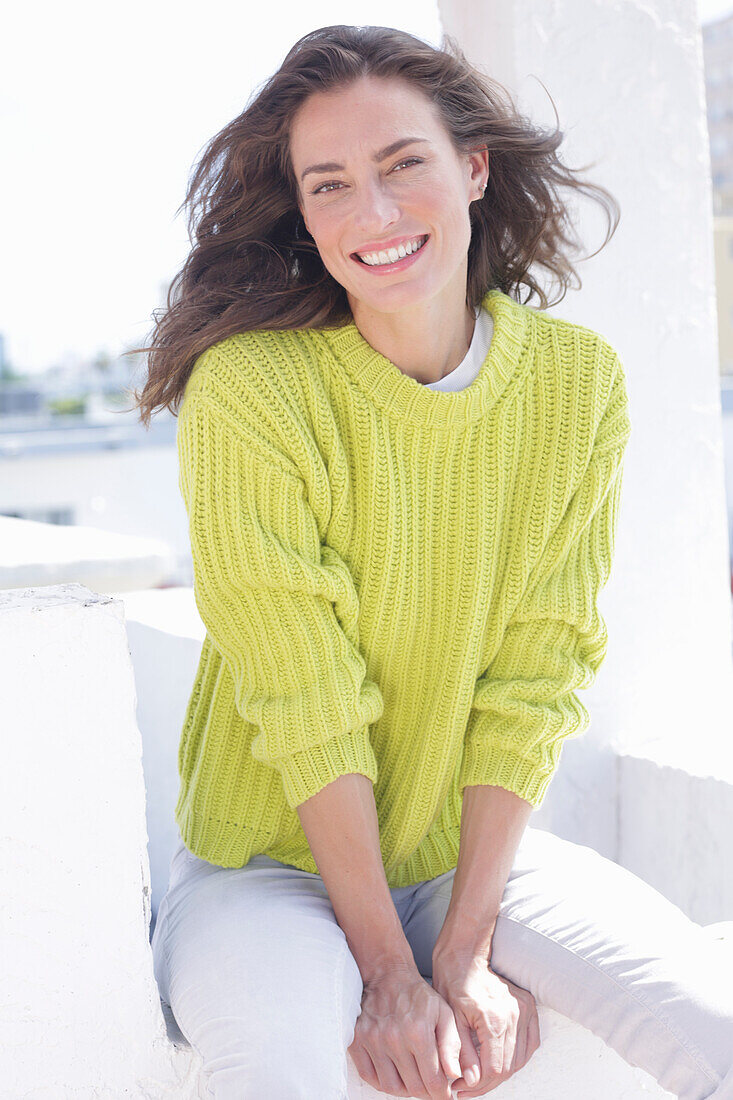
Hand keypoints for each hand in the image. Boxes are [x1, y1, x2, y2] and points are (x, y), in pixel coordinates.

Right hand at [348, 967, 463, 1099]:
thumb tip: (454, 1075)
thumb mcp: (444, 1013)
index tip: (445, 1093)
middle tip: (430, 1086)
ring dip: (404, 1090)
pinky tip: (393, 1075)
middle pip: (413, 1087)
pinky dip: (381, 1083)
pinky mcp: (357, 1040)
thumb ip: (452, 1045)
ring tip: (413, 1080)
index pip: (433, 1081)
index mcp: (418, 1032)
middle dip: (426, 1092)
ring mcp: (373, 1040)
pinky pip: (369, 1076)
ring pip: (390, 1086)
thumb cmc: (418, 996)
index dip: (442, 1093)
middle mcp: (394, 1038)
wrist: (388, 976)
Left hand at [431, 954, 539, 1096]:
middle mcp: (514, 1016)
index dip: (477, 1086)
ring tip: (479, 1078)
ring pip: (520, 1059)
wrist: (465, 955)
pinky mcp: (529, 1006)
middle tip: (465, 1088)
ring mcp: (525, 1010)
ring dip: (502, 1073)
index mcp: (493, 1019)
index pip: (494, 1070)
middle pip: (508, 1068)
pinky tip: (501, 1063)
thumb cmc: (453, 982)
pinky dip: (518, 1058)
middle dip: (486, 1083)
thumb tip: (471, 1081)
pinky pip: (531, 1043)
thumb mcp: (451, 1019)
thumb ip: (462, 1052)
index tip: (459, 1089)